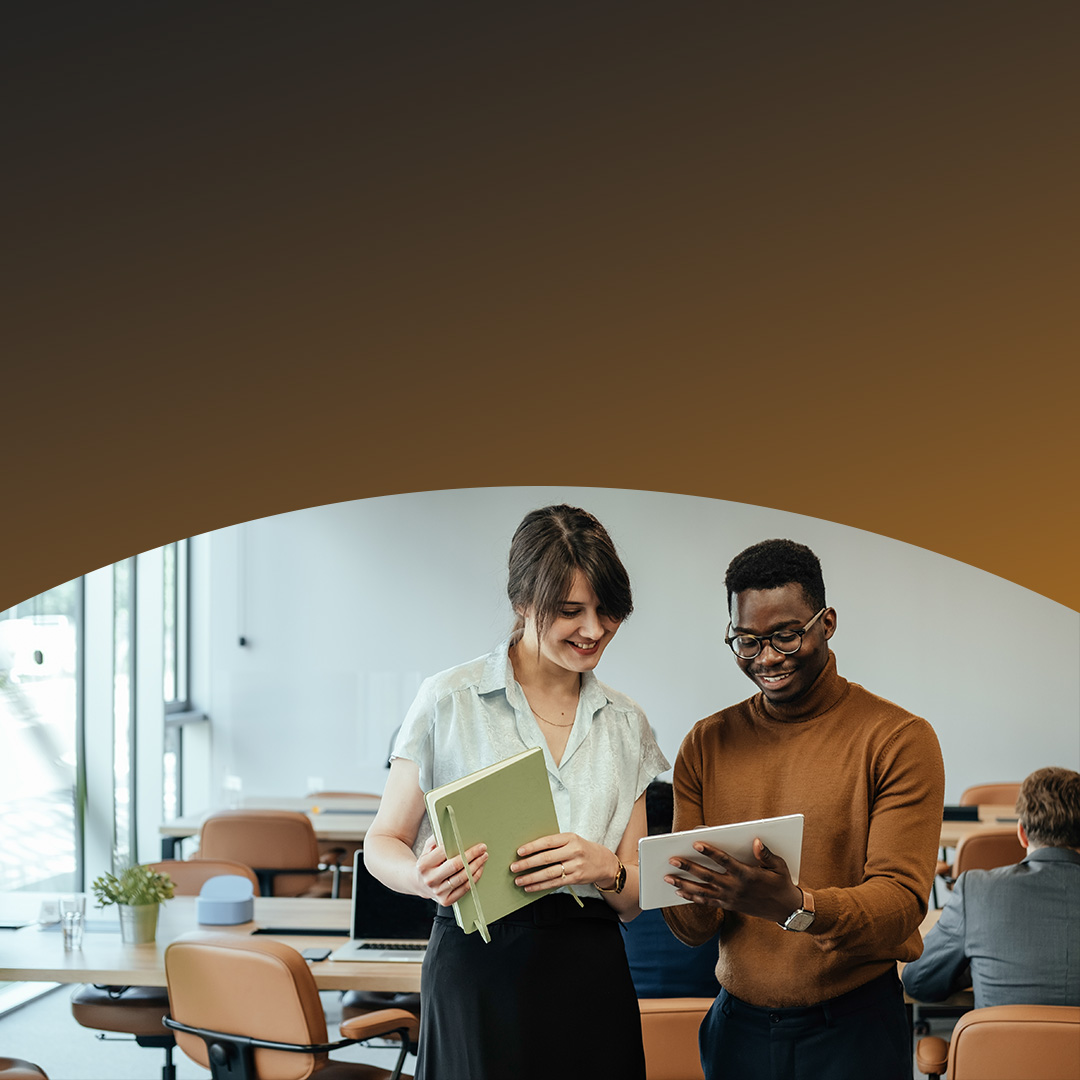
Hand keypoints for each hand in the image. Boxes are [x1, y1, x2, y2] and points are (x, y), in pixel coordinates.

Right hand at [415, 835, 487, 905]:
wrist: (418, 883)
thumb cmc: (427, 863)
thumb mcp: (427, 849)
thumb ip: (436, 839)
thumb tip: (450, 831)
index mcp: (424, 865)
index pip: (445, 853)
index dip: (462, 847)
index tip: (475, 843)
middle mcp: (430, 879)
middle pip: (455, 865)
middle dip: (472, 856)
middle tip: (483, 849)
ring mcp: (438, 891)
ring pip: (462, 878)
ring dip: (476, 866)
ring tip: (483, 857)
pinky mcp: (445, 900)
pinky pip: (464, 889)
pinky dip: (474, 878)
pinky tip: (479, 870)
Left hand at [510, 832, 619, 892]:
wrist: (604, 862)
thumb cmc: (582, 849)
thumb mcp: (572, 840)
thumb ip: (555, 844)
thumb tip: (530, 849)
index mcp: (570, 838)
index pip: (547, 842)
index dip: (532, 847)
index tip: (519, 852)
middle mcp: (573, 852)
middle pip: (546, 858)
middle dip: (527, 864)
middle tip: (513, 867)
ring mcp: (575, 866)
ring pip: (549, 873)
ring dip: (531, 877)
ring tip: (518, 880)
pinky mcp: (575, 879)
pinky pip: (554, 883)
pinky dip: (540, 886)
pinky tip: (529, 887)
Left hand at [664, 837, 802, 921]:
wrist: (785, 910)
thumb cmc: (781, 883)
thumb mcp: (779, 866)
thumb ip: (766, 854)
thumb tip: (756, 841)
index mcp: (747, 875)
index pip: (724, 861)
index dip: (709, 852)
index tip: (695, 843)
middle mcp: (735, 887)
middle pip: (707, 876)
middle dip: (688, 867)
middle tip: (672, 859)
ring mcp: (730, 898)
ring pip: (702, 891)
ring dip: (684, 884)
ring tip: (667, 878)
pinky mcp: (729, 906)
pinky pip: (707, 902)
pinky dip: (692, 898)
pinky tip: (679, 893)